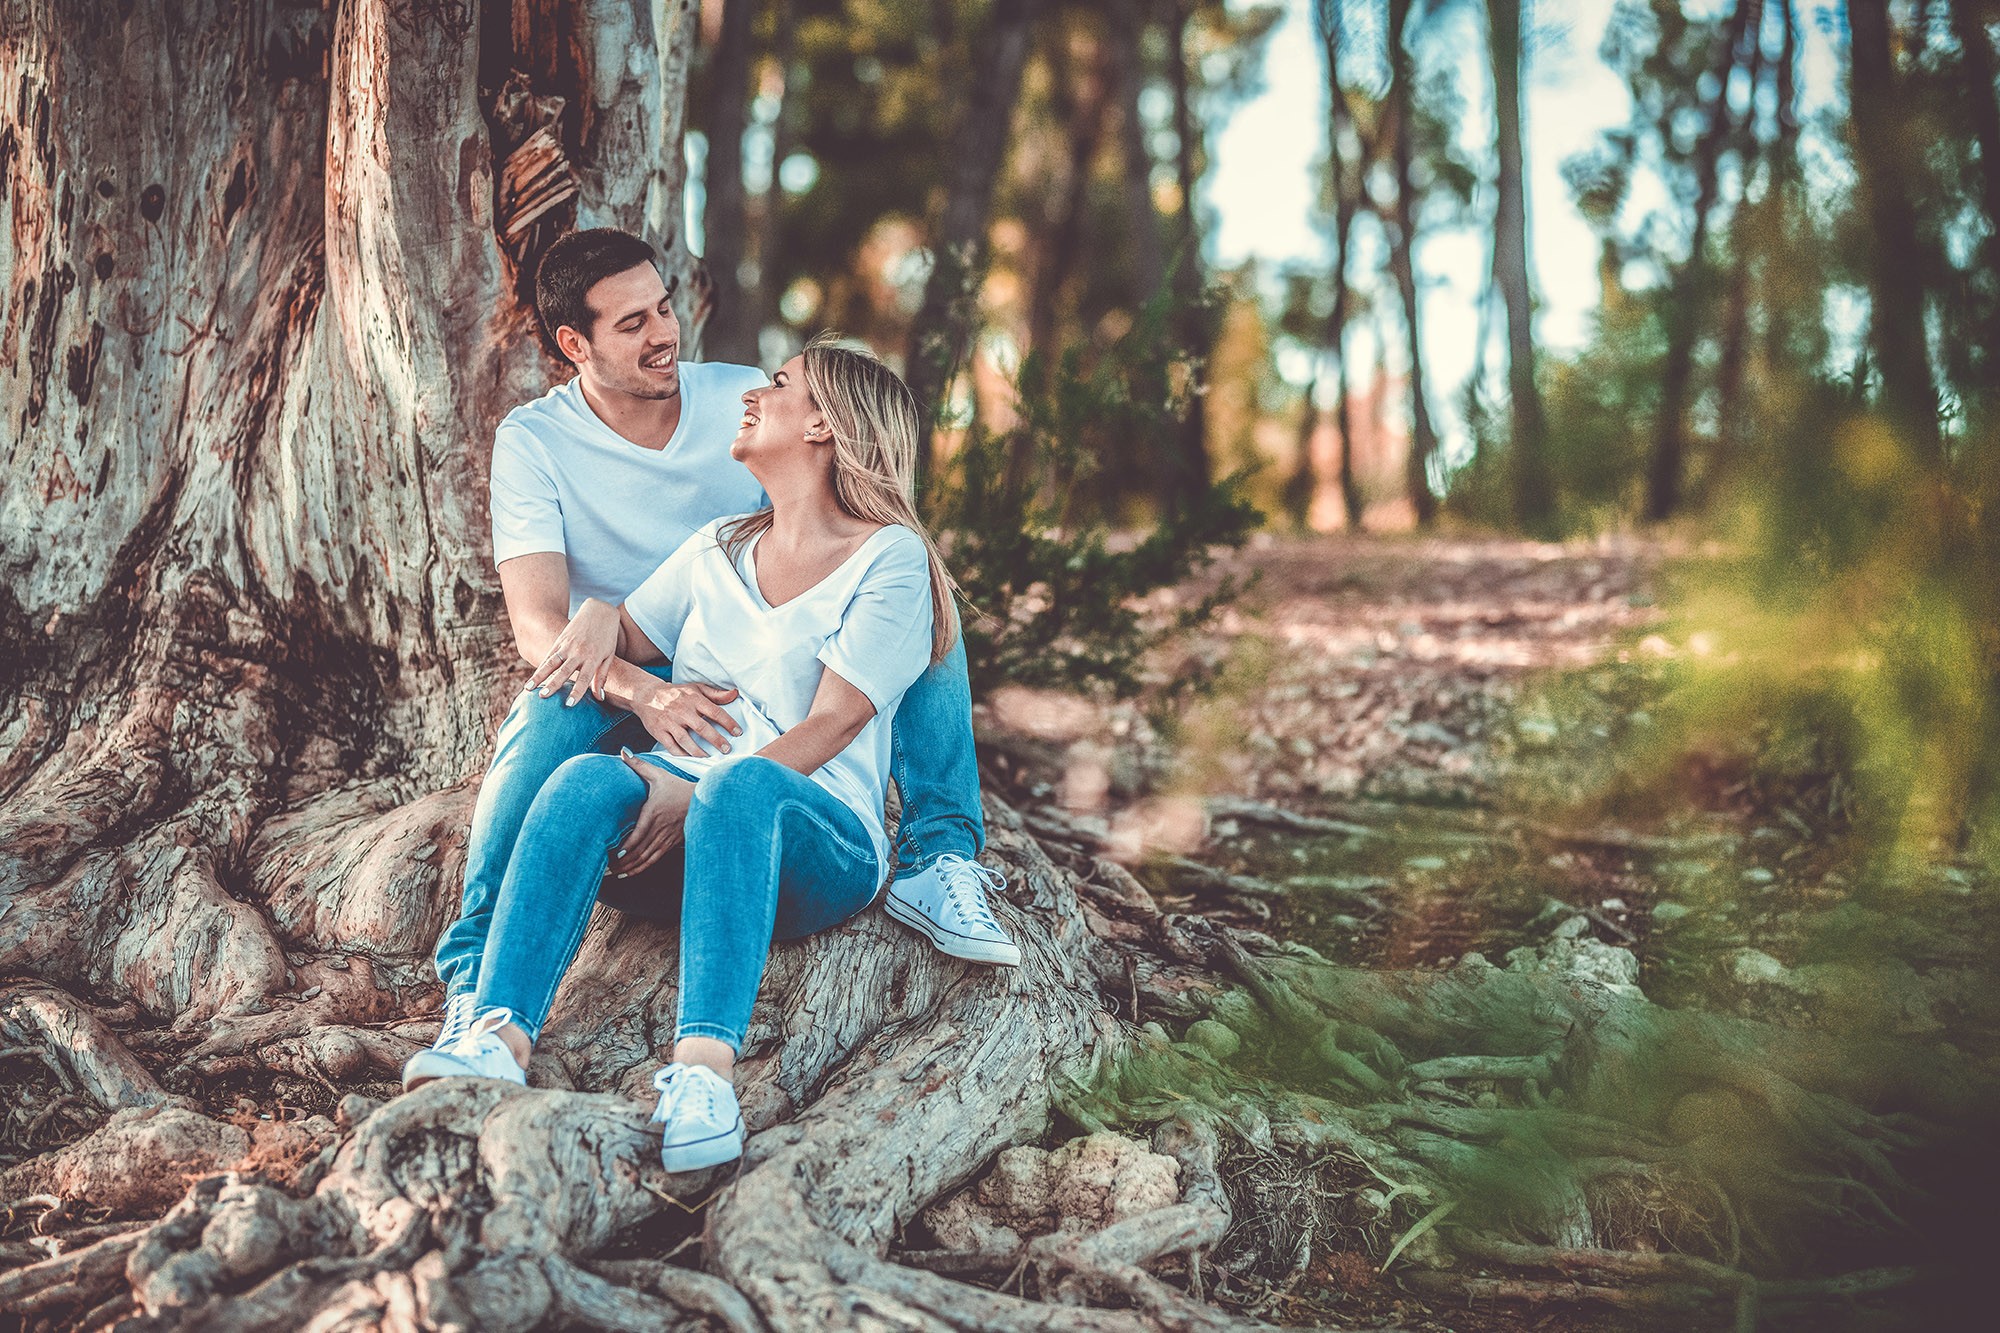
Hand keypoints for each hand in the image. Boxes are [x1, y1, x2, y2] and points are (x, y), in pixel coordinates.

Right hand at [529, 598, 620, 705]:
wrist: (600, 611)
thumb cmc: (607, 637)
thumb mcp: (608, 656)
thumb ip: (602, 677)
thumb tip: (600, 698)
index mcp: (593, 657)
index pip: (585, 678)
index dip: (577, 691)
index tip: (569, 704)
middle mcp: (579, 652)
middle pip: (564, 671)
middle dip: (553, 684)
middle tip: (543, 696)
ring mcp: (568, 645)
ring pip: (551, 662)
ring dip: (539, 676)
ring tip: (528, 688)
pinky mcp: (561, 639)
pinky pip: (549, 654)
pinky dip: (541, 665)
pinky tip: (533, 676)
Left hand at [615, 748, 695, 874]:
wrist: (704, 799)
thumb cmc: (677, 786)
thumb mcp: (659, 775)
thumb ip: (639, 765)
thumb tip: (622, 751)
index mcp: (654, 813)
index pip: (639, 835)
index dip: (626, 847)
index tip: (613, 854)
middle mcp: (660, 828)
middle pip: (639, 851)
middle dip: (622, 862)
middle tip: (605, 869)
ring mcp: (667, 838)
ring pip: (646, 858)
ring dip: (630, 867)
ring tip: (614, 874)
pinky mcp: (672, 843)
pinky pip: (654, 859)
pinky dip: (641, 867)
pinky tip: (629, 872)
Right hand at [634, 680, 743, 756]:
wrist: (646, 695)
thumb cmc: (676, 693)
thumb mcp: (696, 688)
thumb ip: (716, 694)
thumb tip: (735, 694)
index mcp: (694, 699)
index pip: (715, 712)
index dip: (728, 723)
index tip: (738, 733)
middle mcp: (682, 711)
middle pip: (702, 728)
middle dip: (716, 740)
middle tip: (727, 749)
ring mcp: (669, 722)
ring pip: (686, 740)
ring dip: (699, 751)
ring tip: (709, 757)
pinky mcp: (659, 732)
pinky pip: (671, 746)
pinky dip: (681, 754)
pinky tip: (691, 758)